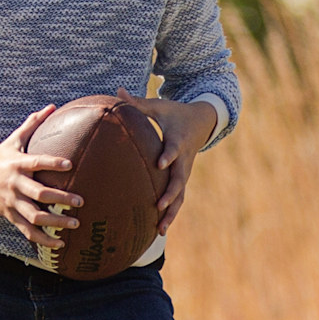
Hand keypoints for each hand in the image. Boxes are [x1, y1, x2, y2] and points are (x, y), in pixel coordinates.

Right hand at [0, 107, 82, 249]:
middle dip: (61, 199)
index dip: (52, 163)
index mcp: (17, 164)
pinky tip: (60, 244)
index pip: (36, 163)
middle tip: (80, 201)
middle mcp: (15, 185)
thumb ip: (32, 124)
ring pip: (34, 217)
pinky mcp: (10, 216)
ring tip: (74, 224)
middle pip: (39, 195)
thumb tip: (51, 106)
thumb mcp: (13, 140)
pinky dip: (44, 240)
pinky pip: (28, 232)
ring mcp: (12, 203)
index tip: (70, 164)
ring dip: (55, 223)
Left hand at [134, 95, 219, 234]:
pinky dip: (171, 213)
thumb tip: (117, 91)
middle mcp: (184, 160)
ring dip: (171, 212)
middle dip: (171, 194)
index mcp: (178, 141)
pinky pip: (178, 198)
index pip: (173, 149)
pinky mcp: (182, 178)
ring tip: (160, 229)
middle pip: (179, 180)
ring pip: (180, 195)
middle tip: (159, 206)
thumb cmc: (175, 113)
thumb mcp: (159, 106)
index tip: (159, 163)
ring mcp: (185, 171)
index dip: (168, 156)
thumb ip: (138, 102)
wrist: (201, 122)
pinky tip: (159, 229)